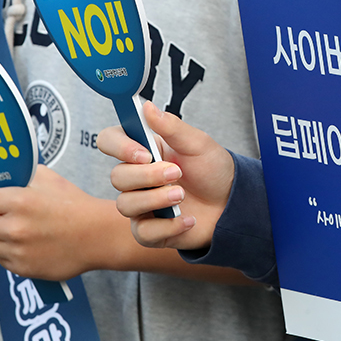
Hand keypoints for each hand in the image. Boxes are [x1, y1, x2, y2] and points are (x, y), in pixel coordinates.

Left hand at [0, 165, 120, 280]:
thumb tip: (0, 175)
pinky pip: (1, 260)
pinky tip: (26, 244)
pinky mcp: (24, 269)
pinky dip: (9, 253)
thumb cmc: (74, 205)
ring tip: (10, 231)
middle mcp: (15, 228)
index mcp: (19, 201)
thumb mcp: (50, 180)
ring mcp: (18, 251)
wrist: (98, 235)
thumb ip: (22, 176)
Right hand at [97, 101, 233, 249]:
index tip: (144, 153)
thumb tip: (147, 107)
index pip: (109, 141)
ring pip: (125, 204)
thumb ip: (172, 126)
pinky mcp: (150, 230)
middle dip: (147, 176)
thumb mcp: (198, 143)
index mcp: (143, 149)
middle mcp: (136, 177)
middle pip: (117, 176)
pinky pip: (143, 232)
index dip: (119, 147)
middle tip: (176, 173)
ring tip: (182, 195)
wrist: (232, 202)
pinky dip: (167, 226)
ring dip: (156, 199)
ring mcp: (141, 204)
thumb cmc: (212, 170)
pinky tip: (188, 218)